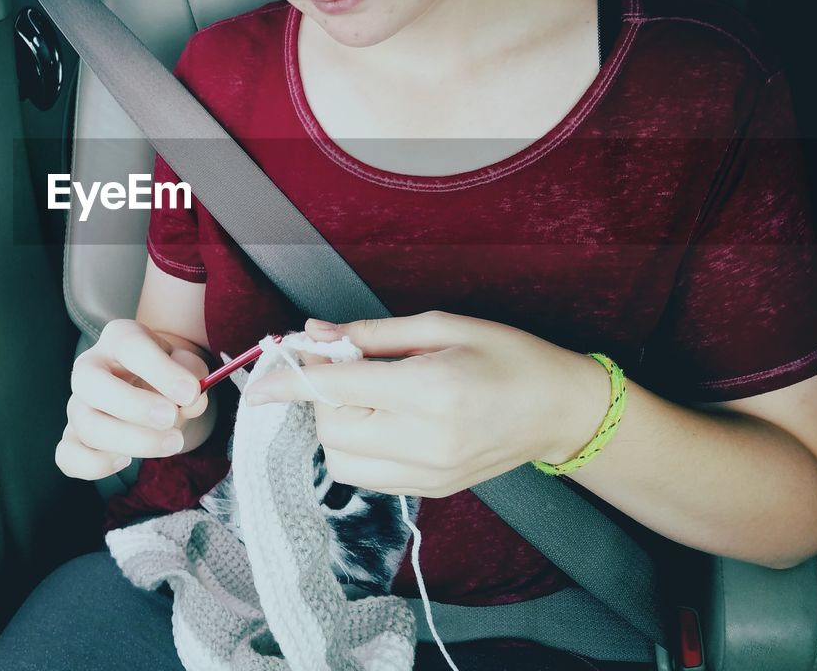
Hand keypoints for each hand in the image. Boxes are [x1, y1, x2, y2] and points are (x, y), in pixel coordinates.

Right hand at [55, 318, 210, 480]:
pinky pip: (68, 456)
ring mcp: (77, 403)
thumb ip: (192, 377)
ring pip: (87, 424)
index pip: (130, 347)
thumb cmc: (170, 374)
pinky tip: (126, 460)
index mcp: (119, 338)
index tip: (190, 393)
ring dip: (131, 440)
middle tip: (171, 418)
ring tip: (172, 442)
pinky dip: (95, 464)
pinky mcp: (73, 436)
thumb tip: (191, 401)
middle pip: (92, 384)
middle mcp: (90, 367)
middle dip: (134, 406)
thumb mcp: (186, 365)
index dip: (160, 371)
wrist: (156, 391)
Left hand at [242, 312, 609, 496]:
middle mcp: (426, 441)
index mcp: (430, 391)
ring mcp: (428, 474)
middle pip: (330, 429)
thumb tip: (313, 334)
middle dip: (321, 396)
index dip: (290, 383)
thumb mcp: (440, 326)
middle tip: (343, 364)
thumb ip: (370, 335)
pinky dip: (355, 446)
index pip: (335, 390)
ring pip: (340, 461)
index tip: (255, 385)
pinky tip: (379, 418)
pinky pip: (366, 476)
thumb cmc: (507, 356)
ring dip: (334, 425)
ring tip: (365, 394)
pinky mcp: (431, 490)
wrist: (561, 409)